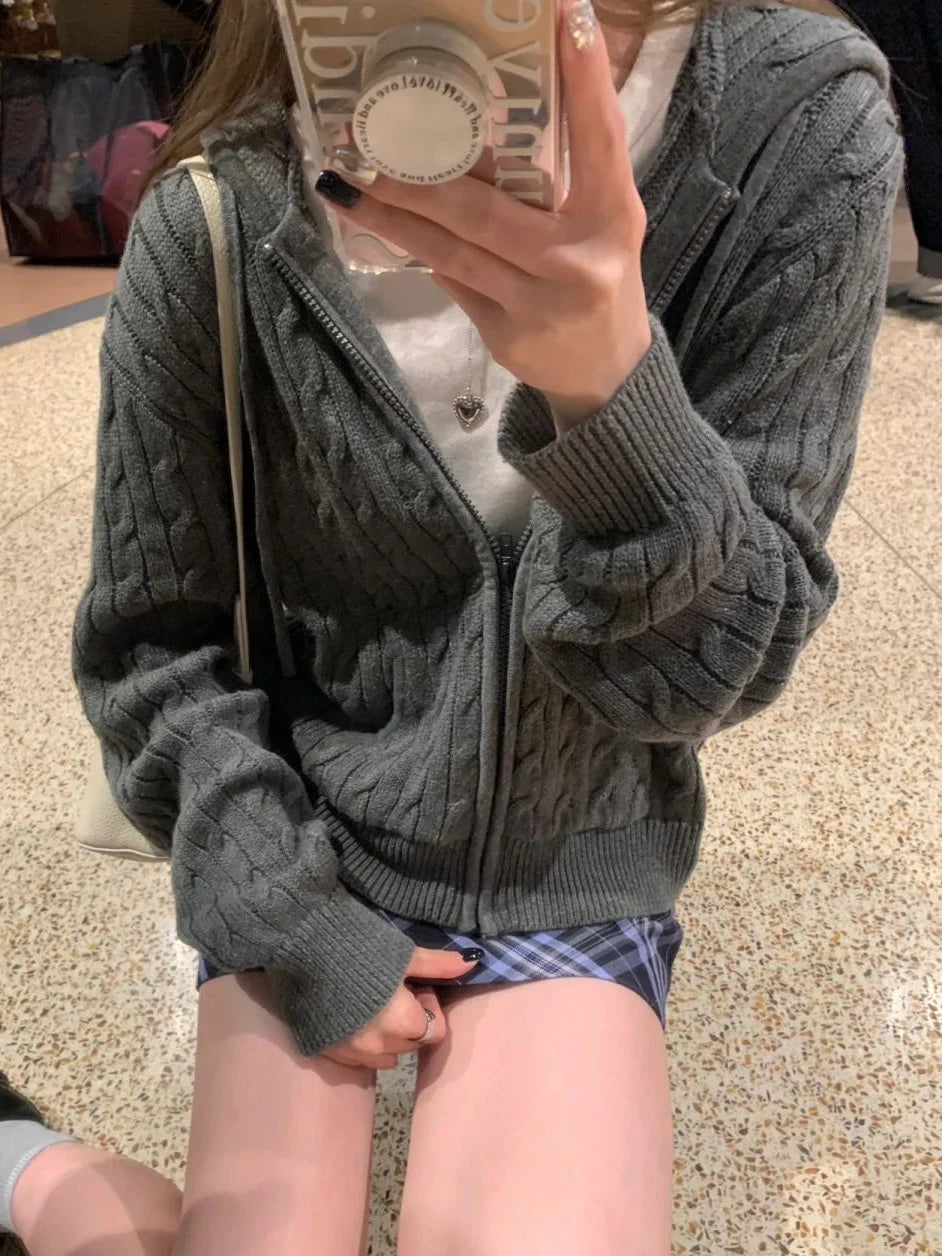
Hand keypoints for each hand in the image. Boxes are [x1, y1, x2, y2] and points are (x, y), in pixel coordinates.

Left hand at [316, 0, 650, 431]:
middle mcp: (579, 260)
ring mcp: (538, 303)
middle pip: (487, 208)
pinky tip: (378, 228)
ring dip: (393, 216)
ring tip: (346, 186)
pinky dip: (418, 251)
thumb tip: (490, 115)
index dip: (584, 75)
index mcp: (614, 216)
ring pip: (452, 250)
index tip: (567, 11)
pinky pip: (451, 282)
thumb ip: (563, 178)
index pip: (599, 136)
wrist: (606, 376)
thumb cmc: (599, 279)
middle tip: (370, 140)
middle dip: (422, 177)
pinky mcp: (504, 335)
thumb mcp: (602, 224)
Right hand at [321, 946, 480, 1070]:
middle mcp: (379, 1049)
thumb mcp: (405, 953)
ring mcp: (349, 1053)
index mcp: (404, 1026)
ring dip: (385, 1035)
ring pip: (382, 1055)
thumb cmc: (359, 945)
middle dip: (409, 1021)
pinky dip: (359, 1039)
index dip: (429, 1006)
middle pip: (409, 1044)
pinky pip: (354, 1056)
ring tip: (371, 1003)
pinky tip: (349, 1011)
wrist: (300, 945)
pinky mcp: (324, 1050)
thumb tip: (472, 964)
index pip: (434, 1031)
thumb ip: (439, 965)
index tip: (413, 984)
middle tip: (394, 989)